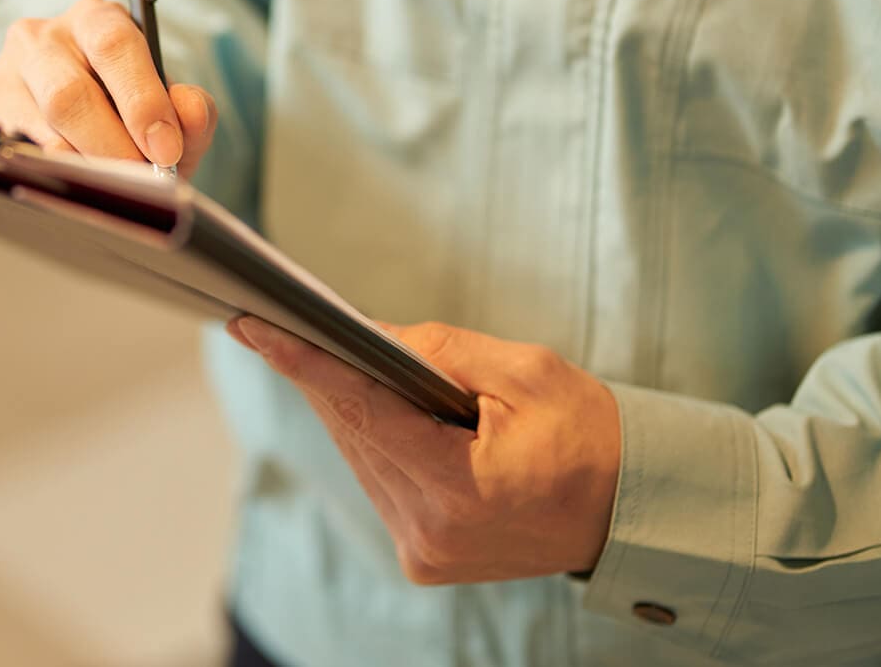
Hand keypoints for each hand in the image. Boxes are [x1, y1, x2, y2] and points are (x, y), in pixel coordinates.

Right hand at [0, 0, 217, 174]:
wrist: (84, 125)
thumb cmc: (128, 112)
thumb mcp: (169, 110)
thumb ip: (192, 111)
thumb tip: (189, 109)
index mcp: (95, 19)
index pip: (114, 45)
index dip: (142, 101)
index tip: (165, 149)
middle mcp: (42, 36)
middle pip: (69, 94)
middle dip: (111, 146)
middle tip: (139, 178)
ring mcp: (5, 73)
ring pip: (40, 129)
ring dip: (85, 165)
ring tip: (114, 184)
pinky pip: (17, 152)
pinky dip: (54, 175)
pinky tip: (77, 184)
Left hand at [226, 317, 620, 582]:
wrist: (626, 509)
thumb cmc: (586, 434)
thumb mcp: (525, 372)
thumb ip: (441, 352)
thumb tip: (368, 335)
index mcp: (461, 488)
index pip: (364, 411)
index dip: (305, 364)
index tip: (254, 328)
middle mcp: (431, 530)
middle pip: (353, 432)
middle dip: (324, 375)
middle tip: (285, 323)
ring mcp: (424, 550)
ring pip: (359, 455)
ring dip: (347, 407)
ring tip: (328, 357)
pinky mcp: (423, 557)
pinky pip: (377, 480)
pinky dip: (372, 439)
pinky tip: (370, 405)